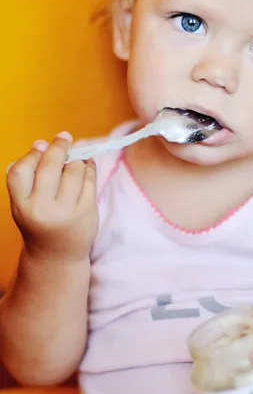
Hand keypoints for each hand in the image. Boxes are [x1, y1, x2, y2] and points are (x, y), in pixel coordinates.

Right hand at [7, 132, 98, 261]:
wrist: (58, 255)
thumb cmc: (40, 222)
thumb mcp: (24, 204)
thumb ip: (29, 177)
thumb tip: (42, 143)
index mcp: (22, 206)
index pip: (20, 170)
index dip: (32, 154)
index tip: (42, 145)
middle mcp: (43, 209)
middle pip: (51, 166)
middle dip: (59, 147)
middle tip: (64, 137)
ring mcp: (67, 211)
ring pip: (74, 169)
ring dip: (76, 160)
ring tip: (75, 161)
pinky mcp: (87, 211)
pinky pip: (90, 179)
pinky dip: (89, 168)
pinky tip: (86, 166)